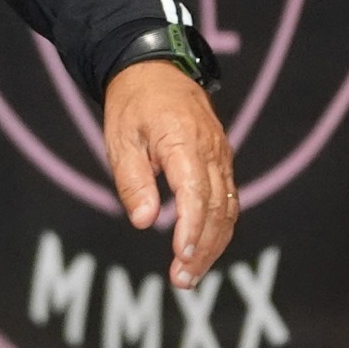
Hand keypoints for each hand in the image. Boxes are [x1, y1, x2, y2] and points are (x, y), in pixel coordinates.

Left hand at [102, 60, 236, 289]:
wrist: (155, 67)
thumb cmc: (132, 103)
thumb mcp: (120, 138)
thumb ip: (134, 180)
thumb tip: (145, 221)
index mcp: (183, 140)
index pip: (195, 193)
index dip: (191, 229)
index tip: (181, 257)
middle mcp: (211, 149)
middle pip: (217, 208)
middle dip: (202, 248)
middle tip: (182, 280)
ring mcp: (221, 154)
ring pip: (228, 207)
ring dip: (213, 244)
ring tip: (190, 274)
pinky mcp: (222, 159)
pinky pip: (228, 197)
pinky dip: (219, 227)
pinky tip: (203, 249)